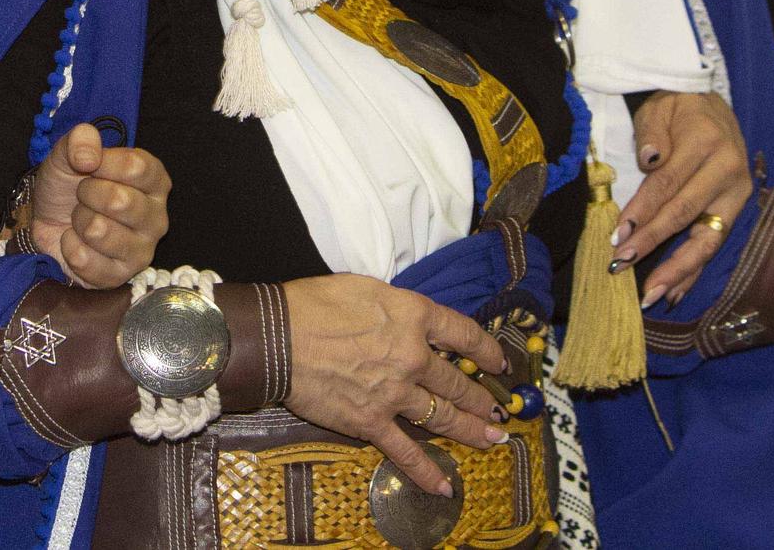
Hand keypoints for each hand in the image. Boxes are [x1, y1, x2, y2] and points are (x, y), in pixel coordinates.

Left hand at [27, 123, 170, 288]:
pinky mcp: (120, 277)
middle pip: (119, 200)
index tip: (89, 165)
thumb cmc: (69, 184)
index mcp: (154, 180)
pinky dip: (69, 247)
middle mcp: (157, 217)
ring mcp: (142, 250)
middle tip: (83, 195)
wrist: (48, 220)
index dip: (103, 163)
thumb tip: (88, 157)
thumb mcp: (69, 152)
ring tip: (80, 219)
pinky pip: (85, 260)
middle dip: (86, 193)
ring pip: (98, 230)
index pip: (136, 166)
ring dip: (77, 220)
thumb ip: (80, 140)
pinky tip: (75, 241)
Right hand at [282, 275, 509, 496]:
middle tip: (496, 411)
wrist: (277, 337)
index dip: (486, 350)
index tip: (496, 364)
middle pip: (457, 381)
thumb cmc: (312, 304)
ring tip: (490, 439)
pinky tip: (445, 485)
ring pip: (443, 417)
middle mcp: (413, 356)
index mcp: (412, 317)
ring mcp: (396, 394)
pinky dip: (427, 472)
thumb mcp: (364, 288)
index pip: (463, 333)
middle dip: (481, 398)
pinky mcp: (372, 422)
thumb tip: (406, 320)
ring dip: (470, 430)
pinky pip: (406, 452)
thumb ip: (395, 308)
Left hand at [612, 91, 752, 308]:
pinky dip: (694, 269)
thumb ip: (651, 134)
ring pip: (706, 239)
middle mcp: (728, 173)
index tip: (617, 235)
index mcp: (706, 145)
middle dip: (653, 244)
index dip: (641, 211)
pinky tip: (675, 291)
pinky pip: (713, 244)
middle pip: (685, 215)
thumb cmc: (677, 108)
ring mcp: (736, 195)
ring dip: (677, 269)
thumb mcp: (659, 109)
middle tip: (622, 265)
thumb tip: (647, 160)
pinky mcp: (736, 210)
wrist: (712, 105)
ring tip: (651, 294)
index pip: (667, 184)